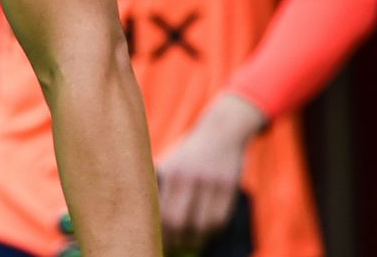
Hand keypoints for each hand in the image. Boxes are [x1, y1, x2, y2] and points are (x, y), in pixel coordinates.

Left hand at [156, 93, 265, 253]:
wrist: (220, 132)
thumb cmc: (188, 153)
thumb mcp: (170, 162)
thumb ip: (158, 186)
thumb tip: (146, 217)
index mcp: (172, 171)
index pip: (162, 212)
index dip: (157, 233)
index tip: (151, 242)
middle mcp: (191, 177)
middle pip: (180, 221)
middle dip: (173, 241)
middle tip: (168, 248)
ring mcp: (213, 183)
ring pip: (203, 225)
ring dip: (194, 241)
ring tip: (186, 244)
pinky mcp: (230, 188)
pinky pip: (220, 220)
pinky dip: (210, 232)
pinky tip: (202, 234)